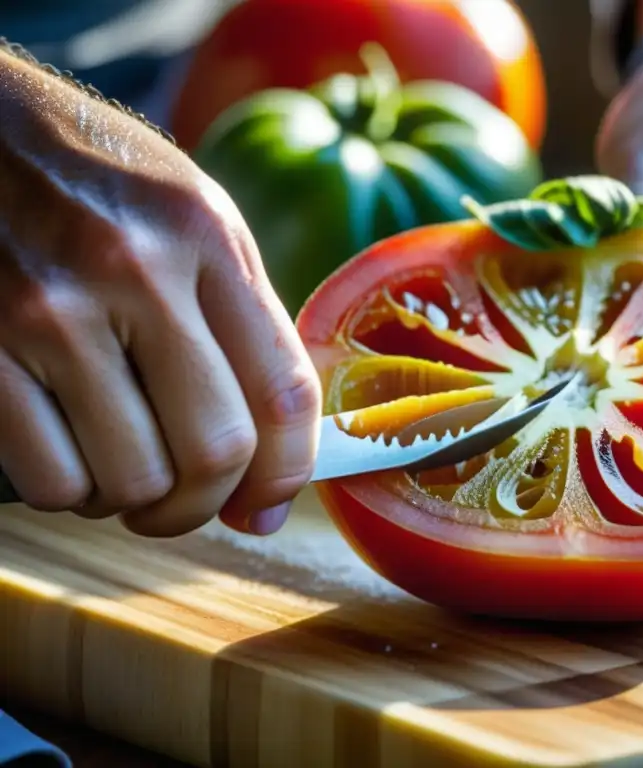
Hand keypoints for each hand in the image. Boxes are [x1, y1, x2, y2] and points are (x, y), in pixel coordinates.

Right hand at [0, 50, 321, 536]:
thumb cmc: (97, 185)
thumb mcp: (193, 222)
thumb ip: (242, 325)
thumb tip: (269, 460)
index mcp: (206, 239)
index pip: (282, 392)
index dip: (286, 473)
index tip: (267, 504)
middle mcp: (136, 272)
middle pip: (213, 450)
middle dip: (207, 503)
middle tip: (189, 503)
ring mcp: (49, 310)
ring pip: (132, 479)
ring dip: (136, 501)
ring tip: (125, 467)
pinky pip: (52, 478)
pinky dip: (71, 491)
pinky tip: (70, 453)